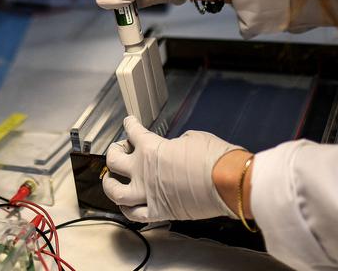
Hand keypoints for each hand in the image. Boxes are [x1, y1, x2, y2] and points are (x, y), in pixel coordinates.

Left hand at [103, 116, 243, 222]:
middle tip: (118, 149)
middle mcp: (143, 171)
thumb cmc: (214, 159)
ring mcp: (149, 193)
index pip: (132, 131)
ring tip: (110, 180)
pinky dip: (126, 211)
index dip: (129, 124)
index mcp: (151, 148)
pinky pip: (134, 215)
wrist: (228, 182)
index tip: (129, 123)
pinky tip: (125, 206)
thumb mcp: (194, 138)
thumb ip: (176, 143)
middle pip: (113, 160)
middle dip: (113, 152)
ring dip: (109, 184)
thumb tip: (175, 148)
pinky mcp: (160, 212)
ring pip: (115, 192)